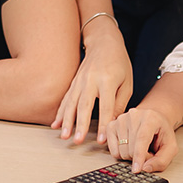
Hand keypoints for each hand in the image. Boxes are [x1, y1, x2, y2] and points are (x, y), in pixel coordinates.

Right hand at [52, 17, 130, 144]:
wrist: (104, 42)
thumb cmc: (119, 63)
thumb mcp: (127, 82)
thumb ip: (120, 103)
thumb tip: (113, 124)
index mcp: (108, 80)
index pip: (106, 106)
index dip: (104, 123)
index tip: (101, 139)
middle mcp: (91, 80)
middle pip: (84, 105)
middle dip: (80, 124)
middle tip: (77, 141)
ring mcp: (80, 81)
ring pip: (71, 103)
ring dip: (66, 121)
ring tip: (64, 136)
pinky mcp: (74, 82)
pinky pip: (65, 99)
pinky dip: (60, 113)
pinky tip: (55, 125)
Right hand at [105, 107, 177, 172]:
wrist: (154, 119)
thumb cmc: (162, 132)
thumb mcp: (170, 147)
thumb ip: (162, 160)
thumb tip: (145, 168)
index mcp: (150, 117)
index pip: (142, 138)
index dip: (139, 156)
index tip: (136, 169)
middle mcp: (133, 115)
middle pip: (130, 148)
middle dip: (140, 158)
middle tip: (148, 153)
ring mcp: (121, 119)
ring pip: (121, 151)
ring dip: (131, 156)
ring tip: (139, 148)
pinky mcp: (111, 126)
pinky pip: (112, 150)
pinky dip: (121, 154)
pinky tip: (129, 147)